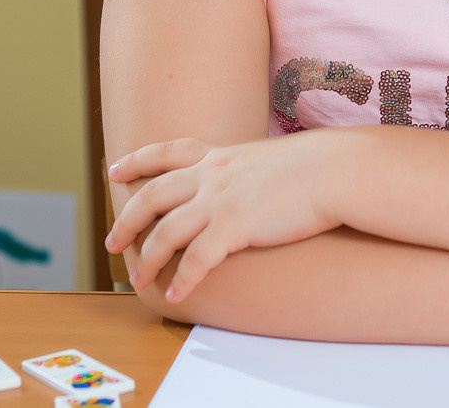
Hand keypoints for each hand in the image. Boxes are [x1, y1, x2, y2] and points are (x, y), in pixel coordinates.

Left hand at [105, 134, 342, 298]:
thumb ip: (249, 171)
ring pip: (166, 232)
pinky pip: (196, 259)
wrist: (336, 170)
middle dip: (127, 220)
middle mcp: (212, 176)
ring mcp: (220, 200)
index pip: (167, 153)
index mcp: (221, 156)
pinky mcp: (234, 227)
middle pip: (152, 196)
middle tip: (111, 241)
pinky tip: (175, 295)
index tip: (114, 170)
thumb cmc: (317, 165)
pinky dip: (182, 279)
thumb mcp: (271, 159)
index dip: (137, 161)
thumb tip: (250, 184)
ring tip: (137, 279)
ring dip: (147, 258)